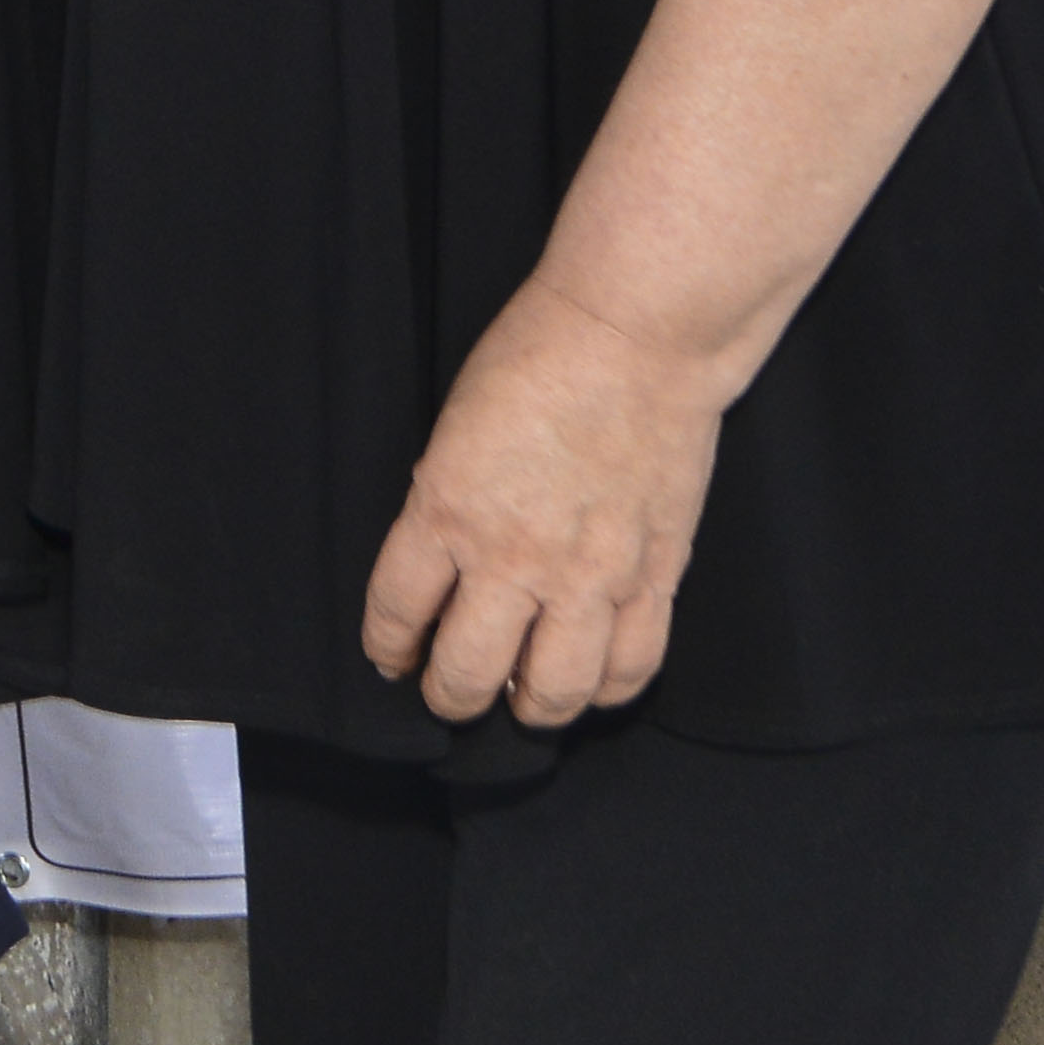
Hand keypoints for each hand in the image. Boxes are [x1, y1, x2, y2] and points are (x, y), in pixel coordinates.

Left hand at [358, 276, 732, 729]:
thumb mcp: (452, 435)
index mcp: (445, 512)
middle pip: (466, 674)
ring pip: (553, 693)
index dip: (388, 651)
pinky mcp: (655, 575)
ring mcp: (590, 574)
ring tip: (522, 695)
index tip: (393, 659)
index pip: (396, 616)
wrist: (635, 337)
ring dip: (529, 707)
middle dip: (448, 696)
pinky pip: (630, 666)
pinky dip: (604, 688)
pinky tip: (589, 679)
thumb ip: (442, 510)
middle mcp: (513, 557)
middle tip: (450, 690)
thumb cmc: (535, 361)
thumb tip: (445, 574)